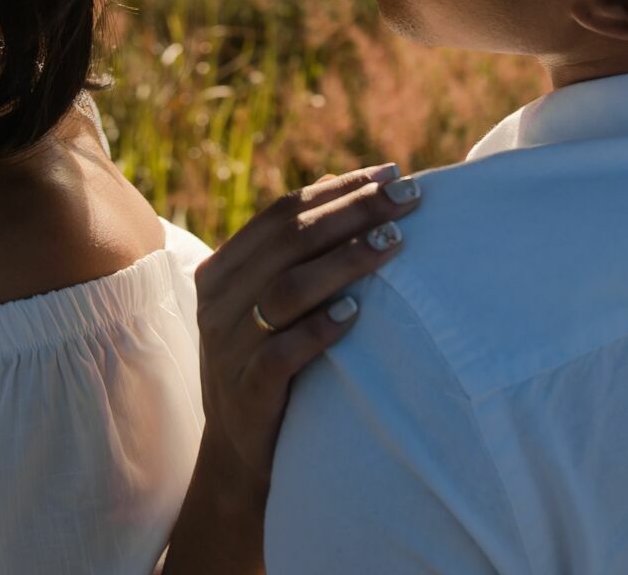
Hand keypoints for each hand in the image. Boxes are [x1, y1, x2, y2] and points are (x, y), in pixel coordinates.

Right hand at [190, 162, 422, 495]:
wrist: (238, 454)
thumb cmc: (267, 362)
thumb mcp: (270, 300)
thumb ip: (295, 247)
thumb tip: (341, 180)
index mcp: (222, 269)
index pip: (282, 214)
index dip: (338, 190)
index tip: (392, 174)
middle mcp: (219, 302)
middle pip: (290, 241)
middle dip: (354, 212)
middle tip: (408, 198)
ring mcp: (229, 347)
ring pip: (287, 289)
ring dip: (345, 261)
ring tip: (394, 243)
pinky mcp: (246, 391)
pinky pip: (282, 353)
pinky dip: (319, 329)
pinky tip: (356, 313)